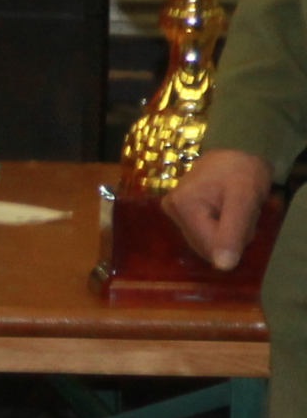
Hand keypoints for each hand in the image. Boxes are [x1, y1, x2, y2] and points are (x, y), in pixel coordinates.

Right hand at [165, 147, 276, 271]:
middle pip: (204, 245)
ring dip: (224, 235)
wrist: (236, 150)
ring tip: (234, 212)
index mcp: (182, 206)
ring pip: (203, 242)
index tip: (246, 221)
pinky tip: (224, 213)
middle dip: (228, 238)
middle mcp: (171, 210)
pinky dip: (218, 230)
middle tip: (242, 215)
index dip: (234, 242)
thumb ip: (232, 232)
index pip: (209, 247)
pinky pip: (200, 233)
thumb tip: (223, 267)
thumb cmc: (241, 172)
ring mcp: (172, 210)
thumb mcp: (243, 200)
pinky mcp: (177, 211)